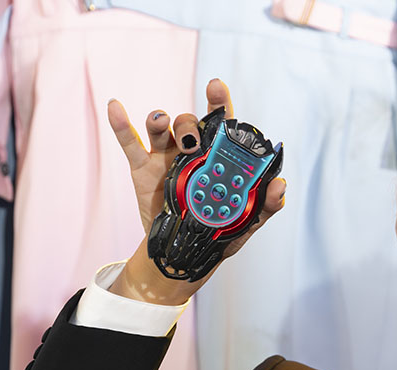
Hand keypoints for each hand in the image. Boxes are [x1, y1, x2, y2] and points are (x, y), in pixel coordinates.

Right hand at [105, 79, 285, 303]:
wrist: (185, 254)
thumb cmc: (218, 230)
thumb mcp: (245, 220)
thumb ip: (265, 203)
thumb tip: (280, 186)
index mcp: (215, 156)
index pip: (220, 123)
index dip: (218, 102)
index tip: (216, 87)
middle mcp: (190, 151)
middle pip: (188, 123)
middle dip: (189, 123)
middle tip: (193, 139)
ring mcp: (164, 157)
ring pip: (160, 128)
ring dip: (160, 120)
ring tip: (161, 125)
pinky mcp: (142, 168)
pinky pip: (129, 142)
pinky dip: (120, 124)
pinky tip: (115, 106)